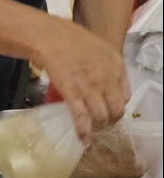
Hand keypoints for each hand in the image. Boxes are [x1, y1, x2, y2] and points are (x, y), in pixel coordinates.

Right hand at [38, 19, 129, 144]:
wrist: (52, 38)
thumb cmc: (72, 41)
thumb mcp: (101, 50)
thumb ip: (108, 68)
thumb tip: (106, 84)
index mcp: (117, 67)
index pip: (125, 96)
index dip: (117, 107)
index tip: (109, 111)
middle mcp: (107, 79)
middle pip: (116, 109)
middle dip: (110, 121)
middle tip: (101, 125)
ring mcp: (90, 87)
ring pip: (102, 116)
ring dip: (98, 127)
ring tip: (91, 132)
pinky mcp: (72, 93)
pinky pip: (81, 117)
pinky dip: (83, 131)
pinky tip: (82, 139)